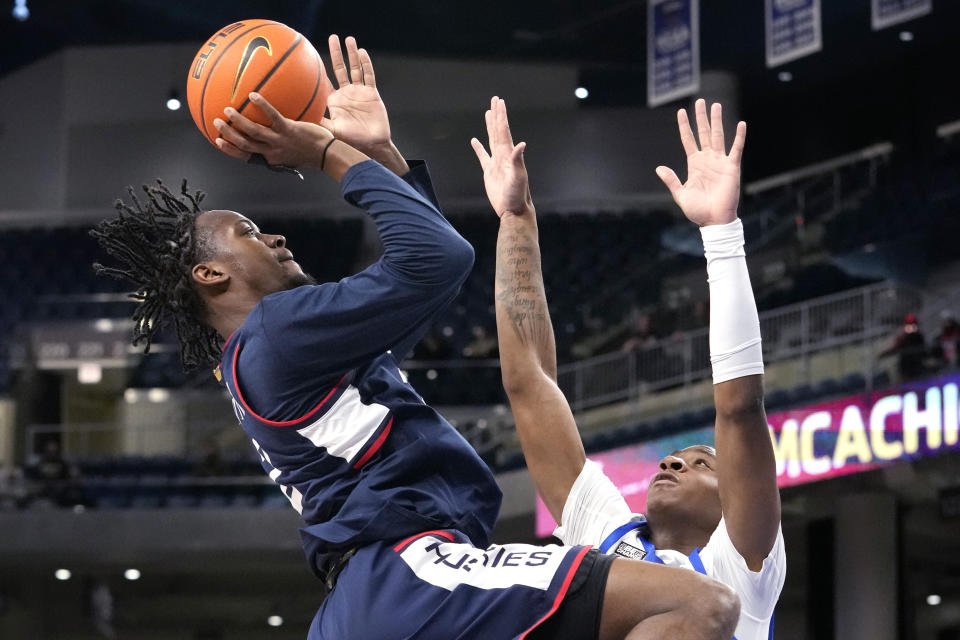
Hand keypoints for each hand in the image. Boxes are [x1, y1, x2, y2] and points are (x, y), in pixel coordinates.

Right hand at [214, 93, 332, 168]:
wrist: (327, 155)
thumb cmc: (311, 152)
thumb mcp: (291, 152)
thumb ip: (279, 143)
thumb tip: (272, 130)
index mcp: (270, 157)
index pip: (245, 156)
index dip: (230, 150)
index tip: (218, 141)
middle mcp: (272, 151)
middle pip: (244, 144)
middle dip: (228, 135)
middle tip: (215, 123)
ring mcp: (280, 141)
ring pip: (253, 132)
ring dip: (238, 121)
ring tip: (227, 110)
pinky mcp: (289, 130)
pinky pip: (272, 116)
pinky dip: (262, 106)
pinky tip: (253, 95)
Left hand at [322, 35, 390, 154]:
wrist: (372, 145)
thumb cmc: (351, 141)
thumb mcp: (330, 130)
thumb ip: (316, 122)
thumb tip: (296, 118)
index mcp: (334, 101)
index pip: (325, 81)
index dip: (319, 68)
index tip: (311, 55)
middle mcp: (347, 93)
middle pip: (340, 68)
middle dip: (336, 53)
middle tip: (332, 37)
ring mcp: (360, 92)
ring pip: (355, 68)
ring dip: (352, 54)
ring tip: (348, 39)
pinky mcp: (372, 94)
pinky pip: (369, 76)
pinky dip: (366, 64)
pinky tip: (362, 52)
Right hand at [471, 97, 532, 217]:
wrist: (513, 209)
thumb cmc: (518, 195)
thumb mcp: (518, 176)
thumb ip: (518, 160)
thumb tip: (521, 144)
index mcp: (508, 154)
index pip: (503, 130)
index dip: (501, 115)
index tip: (499, 102)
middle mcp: (503, 155)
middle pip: (498, 130)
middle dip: (496, 115)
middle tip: (495, 100)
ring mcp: (496, 162)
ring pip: (491, 139)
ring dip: (490, 126)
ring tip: (488, 113)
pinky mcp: (489, 172)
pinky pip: (482, 156)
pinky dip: (478, 148)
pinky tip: (474, 141)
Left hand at [656, 99, 745, 226]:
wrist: (714, 220)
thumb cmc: (697, 210)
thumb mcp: (680, 194)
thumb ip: (671, 180)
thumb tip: (659, 168)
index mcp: (694, 164)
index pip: (688, 139)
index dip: (685, 126)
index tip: (681, 112)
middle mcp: (707, 159)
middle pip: (704, 133)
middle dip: (702, 117)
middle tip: (701, 101)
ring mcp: (720, 162)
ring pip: (718, 136)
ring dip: (717, 121)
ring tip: (716, 105)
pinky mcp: (732, 167)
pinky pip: (736, 149)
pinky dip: (739, 136)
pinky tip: (741, 124)